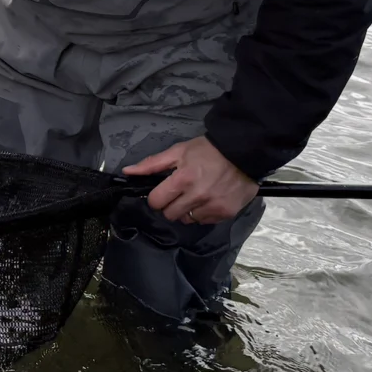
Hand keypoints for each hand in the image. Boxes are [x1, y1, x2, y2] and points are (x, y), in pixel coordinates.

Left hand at [122, 135, 258, 224]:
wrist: (243, 152)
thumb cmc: (208, 150)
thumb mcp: (179, 151)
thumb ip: (152, 164)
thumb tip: (128, 172)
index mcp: (183, 179)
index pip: (156, 202)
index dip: (157, 197)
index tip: (163, 192)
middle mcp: (197, 196)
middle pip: (170, 214)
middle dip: (171, 205)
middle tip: (180, 193)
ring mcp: (212, 206)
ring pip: (187, 220)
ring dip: (187, 210)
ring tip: (195, 196)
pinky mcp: (225, 213)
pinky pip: (204, 221)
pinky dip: (203, 213)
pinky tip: (208, 199)